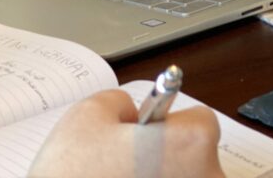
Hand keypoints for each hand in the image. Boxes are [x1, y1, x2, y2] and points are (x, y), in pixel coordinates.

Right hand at [30, 89, 224, 177]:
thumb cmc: (72, 177)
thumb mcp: (87, 114)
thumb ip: (119, 101)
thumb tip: (131, 113)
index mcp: (191, 144)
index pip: (200, 122)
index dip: (167, 126)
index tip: (147, 136)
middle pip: (197, 159)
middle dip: (166, 159)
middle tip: (126, 167)